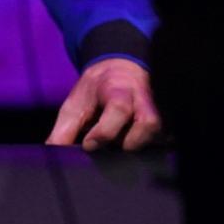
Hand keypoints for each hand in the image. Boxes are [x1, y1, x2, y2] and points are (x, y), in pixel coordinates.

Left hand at [46, 57, 160, 151]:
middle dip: (130, 141)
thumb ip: (64, 130)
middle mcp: (146, 99)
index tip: (89, 145)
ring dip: (142, 145)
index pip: (118, 109)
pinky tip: (136, 148)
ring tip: (124, 146)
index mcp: (120, 90)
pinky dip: (153, 147)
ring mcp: (162, 109)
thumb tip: (53, 153)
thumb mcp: (75, 105)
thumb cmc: (96, 91)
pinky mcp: (170, 120)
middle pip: (149, 123)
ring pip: (162, 133)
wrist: (120, 70)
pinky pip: (168, 139)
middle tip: (112, 147)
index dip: (104, 132)